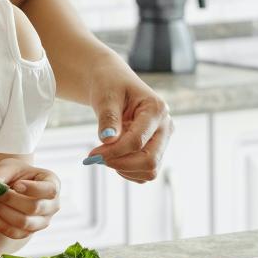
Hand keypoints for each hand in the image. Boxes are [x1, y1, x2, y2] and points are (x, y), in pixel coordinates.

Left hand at [0, 159, 60, 240]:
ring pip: (23, 223)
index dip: (33, 189)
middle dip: (8, 199)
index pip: (49, 190)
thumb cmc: (16, 174)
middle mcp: (52, 206)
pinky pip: (12, 232)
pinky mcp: (28, 233)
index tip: (15, 185)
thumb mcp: (10, 166)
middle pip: (34, 208)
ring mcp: (42, 222)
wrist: (13, 186)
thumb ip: (1, 173)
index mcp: (52, 184)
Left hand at [81, 54, 172, 183]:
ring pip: (149, 170)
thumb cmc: (110, 85)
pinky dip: (127, 171)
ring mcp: (162, 140)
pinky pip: (144, 173)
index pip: (137, 141)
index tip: (91, 153)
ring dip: (123, 168)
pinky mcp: (156, 150)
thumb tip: (107, 140)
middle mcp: (165, 126)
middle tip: (95, 158)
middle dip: (120, 163)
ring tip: (104, 153)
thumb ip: (108, 117)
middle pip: (149, 161)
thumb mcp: (106, 96)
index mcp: (156, 109)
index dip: (113, 152)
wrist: (113, 84)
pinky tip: (113, 156)